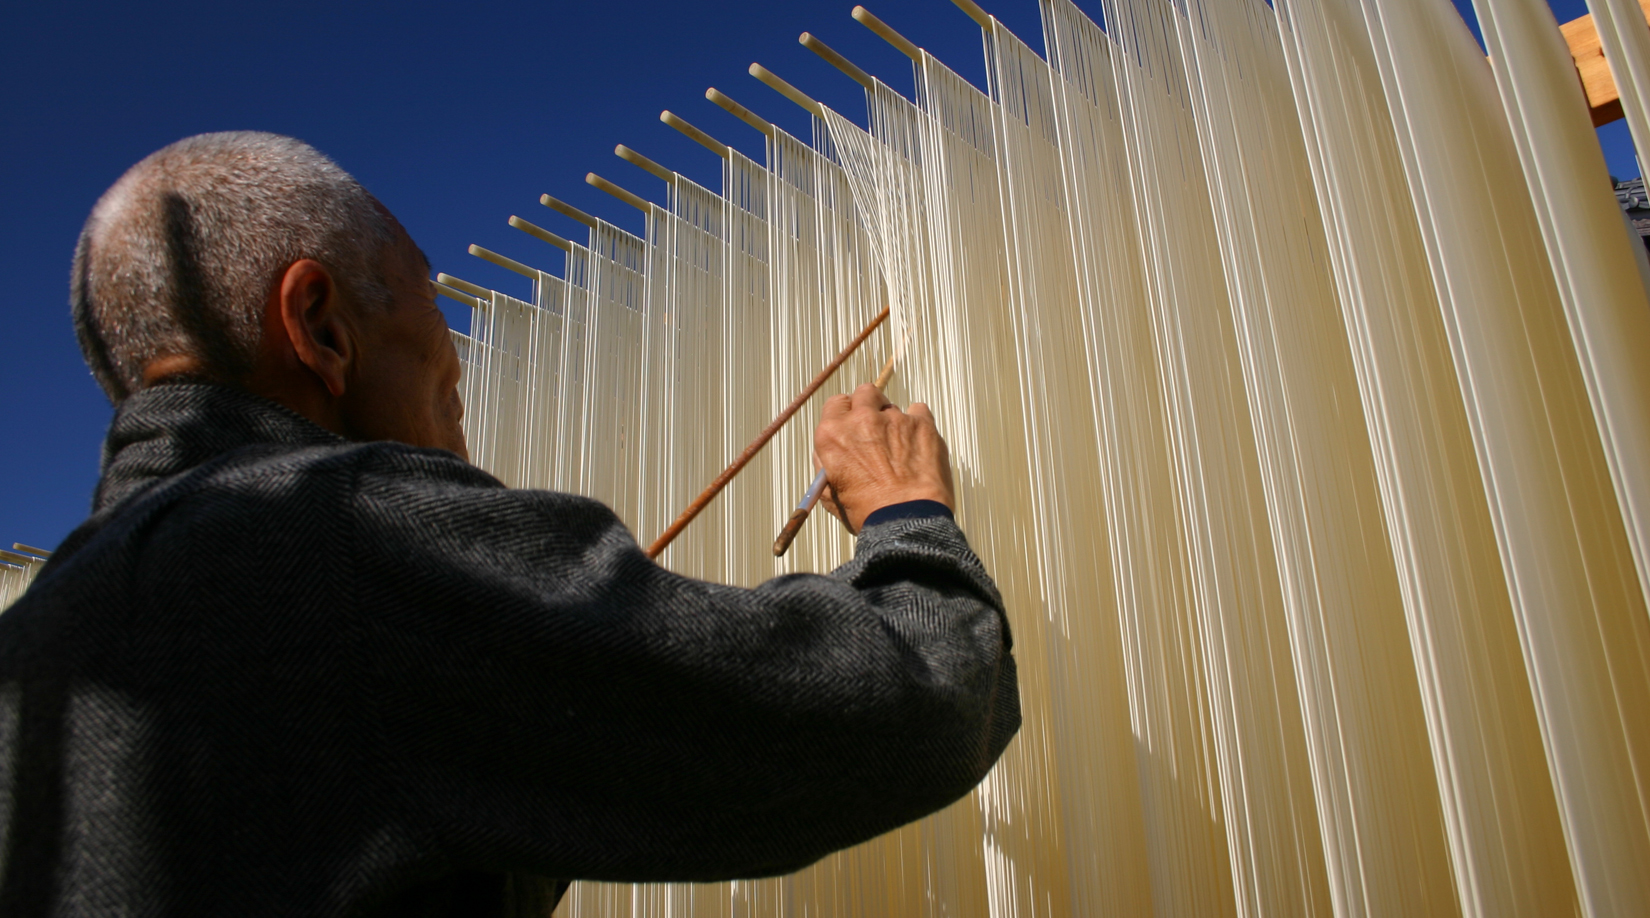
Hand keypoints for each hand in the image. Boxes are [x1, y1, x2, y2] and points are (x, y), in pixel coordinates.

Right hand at [813, 383, 954, 533]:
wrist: (905, 520)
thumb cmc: (868, 514)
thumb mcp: (829, 493)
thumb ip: (826, 464)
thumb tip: (829, 453)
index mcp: (833, 435)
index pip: (836, 403)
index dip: (846, 413)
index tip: (853, 423)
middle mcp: (861, 420)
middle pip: (865, 393)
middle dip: (870, 405)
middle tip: (876, 428)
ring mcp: (894, 419)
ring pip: (892, 406)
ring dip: (894, 422)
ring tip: (900, 449)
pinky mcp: (921, 423)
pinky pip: (919, 410)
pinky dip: (918, 423)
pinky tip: (918, 444)